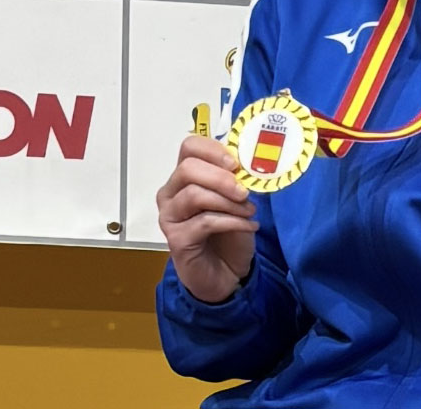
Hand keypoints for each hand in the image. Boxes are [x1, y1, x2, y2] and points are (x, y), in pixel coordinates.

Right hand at [157, 135, 258, 303]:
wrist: (225, 272)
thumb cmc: (228, 233)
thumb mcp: (237, 200)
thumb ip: (236, 179)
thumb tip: (249, 160)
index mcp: (184, 177)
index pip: (189, 147)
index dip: (212, 150)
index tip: (236, 163)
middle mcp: (171, 194)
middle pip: (187, 169)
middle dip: (220, 177)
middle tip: (244, 191)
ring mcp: (170, 217)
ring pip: (194, 195)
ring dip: (228, 202)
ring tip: (250, 211)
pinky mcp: (176, 239)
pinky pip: (205, 222)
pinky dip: (232, 222)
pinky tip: (249, 226)